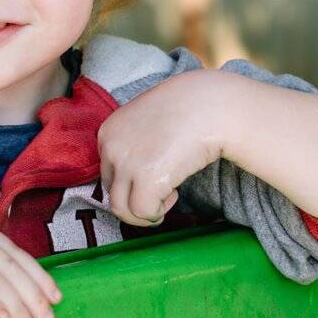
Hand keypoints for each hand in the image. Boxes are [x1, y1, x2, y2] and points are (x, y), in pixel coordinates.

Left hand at [97, 71, 229, 225]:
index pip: (108, 171)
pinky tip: (175, 193)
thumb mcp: (148, 119)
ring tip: (166, 198)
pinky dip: (158, 211)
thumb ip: (135, 142)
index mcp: (109, 132)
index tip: (152, 175)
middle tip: (161, 190)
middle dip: (135, 197)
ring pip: (121, 209)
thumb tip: (138, 169)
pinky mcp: (146, 181)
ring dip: (143, 212)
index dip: (130, 180)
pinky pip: (144, 212)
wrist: (209, 105)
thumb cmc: (187, 107)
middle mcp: (111, 149)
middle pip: (112, 192)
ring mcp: (126, 165)